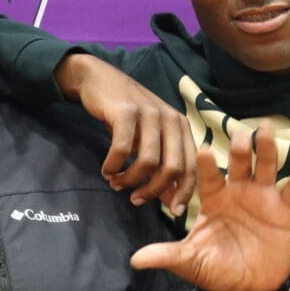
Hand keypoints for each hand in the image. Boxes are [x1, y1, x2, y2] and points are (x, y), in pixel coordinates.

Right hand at [55, 53, 195, 215]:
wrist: (99, 79)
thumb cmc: (128, 115)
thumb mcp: (150, 136)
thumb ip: (162, 163)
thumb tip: (169, 200)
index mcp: (181, 127)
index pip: (191, 167)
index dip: (184, 192)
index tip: (171, 211)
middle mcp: (170, 119)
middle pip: (172, 168)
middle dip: (153, 190)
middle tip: (135, 199)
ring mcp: (149, 114)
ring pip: (148, 162)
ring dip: (130, 179)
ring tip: (116, 183)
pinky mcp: (126, 112)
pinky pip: (122, 149)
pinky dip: (113, 165)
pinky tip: (106, 170)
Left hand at [130, 124, 289, 290]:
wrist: (247, 289)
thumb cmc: (216, 270)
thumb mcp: (190, 262)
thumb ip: (167, 256)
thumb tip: (135, 260)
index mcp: (213, 200)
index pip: (208, 177)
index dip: (206, 166)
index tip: (203, 151)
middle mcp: (237, 193)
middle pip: (240, 164)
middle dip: (240, 148)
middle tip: (240, 133)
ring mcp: (262, 199)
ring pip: (265, 168)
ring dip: (267, 149)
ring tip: (267, 130)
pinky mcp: (283, 211)